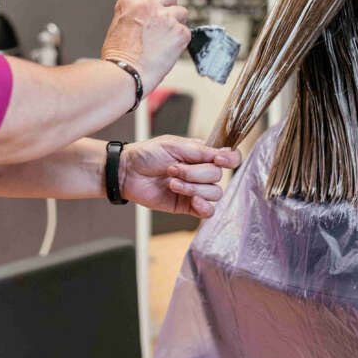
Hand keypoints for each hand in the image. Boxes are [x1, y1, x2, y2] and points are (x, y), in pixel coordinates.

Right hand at [101, 0, 190, 93]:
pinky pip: (186, 32)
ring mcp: (167, 17)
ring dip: (176, 24)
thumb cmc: (118, 57)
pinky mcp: (180, 32)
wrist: (125, 74)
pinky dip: (180, 42)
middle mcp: (149, 4)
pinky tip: (167, 51)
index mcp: (131, 0)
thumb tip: (147, 13)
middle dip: (168, 7)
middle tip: (163, 24)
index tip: (156, 1)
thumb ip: (135, 12)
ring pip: (181, 12)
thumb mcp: (118, 24)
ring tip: (163, 41)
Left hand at [119, 135, 241, 218]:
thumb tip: (224, 154)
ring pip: (214, 193)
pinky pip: (208, 211)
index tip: (218, 159)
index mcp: (201, 154)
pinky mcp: (187, 206)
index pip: (229, 158)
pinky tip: (191, 201)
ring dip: (193, 188)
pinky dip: (203, 206)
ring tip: (172, 183)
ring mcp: (195, 190)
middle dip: (196, 173)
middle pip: (218, 176)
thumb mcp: (174, 145)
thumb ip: (201, 151)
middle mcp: (202, 172)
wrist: (127, 172)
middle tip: (172, 169)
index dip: (229, 159)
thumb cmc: (147, 154)